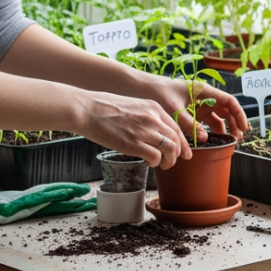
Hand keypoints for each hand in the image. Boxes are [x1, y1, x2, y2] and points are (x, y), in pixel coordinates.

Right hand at [76, 91, 191, 168]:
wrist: (86, 109)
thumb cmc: (103, 108)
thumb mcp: (132, 105)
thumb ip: (145, 116)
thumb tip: (151, 131)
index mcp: (153, 107)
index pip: (176, 127)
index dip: (182, 142)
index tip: (183, 152)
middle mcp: (153, 118)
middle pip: (176, 140)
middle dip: (177, 154)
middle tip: (170, 161)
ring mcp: (144, 131)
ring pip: (170, 149)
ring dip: (169, 161)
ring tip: (161, 165)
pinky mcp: (133, 144)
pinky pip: (155, 157)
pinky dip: (155, 163)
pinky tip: (148, 163)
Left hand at [144, 76, 250, 142]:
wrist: (139, 88)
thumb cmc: (156, 92)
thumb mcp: (173, 108)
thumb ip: (189, 123)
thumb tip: (204, 138)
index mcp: (202, 90)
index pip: (228, 101)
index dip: (239, 114)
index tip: (244, 128)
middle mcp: (202, 97)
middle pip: (225, 110)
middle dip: (234, 123)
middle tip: (237, 139)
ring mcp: (196, 104)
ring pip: (216, 117)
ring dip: (223, 128)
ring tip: (227, 141)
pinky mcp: (188, 112)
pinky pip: (203, 122)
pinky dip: (208, 130)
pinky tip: (210, 140)